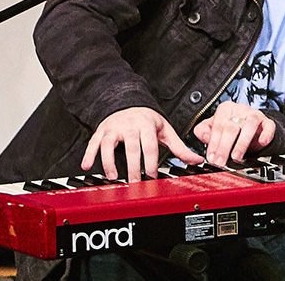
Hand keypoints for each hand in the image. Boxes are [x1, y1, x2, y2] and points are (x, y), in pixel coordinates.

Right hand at [81, 107, 204, 180]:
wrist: (129, 102)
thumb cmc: (148, 120)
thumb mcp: (165, 131)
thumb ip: (180, 147)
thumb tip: (198, 160)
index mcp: (147, 125)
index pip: (149, 145)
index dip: (151, 161)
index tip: (152, 175)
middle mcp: (130, 125)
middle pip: (131, 147)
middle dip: (133, 166)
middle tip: (135, 182)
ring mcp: (114, 127)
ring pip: (109, 144)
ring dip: (109, 161)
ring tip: (113, 177)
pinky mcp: (101, 130)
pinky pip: (93, 142)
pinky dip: (88, 153)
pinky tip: (86, 165)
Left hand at [193, 102, 275, 166]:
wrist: (252, 128)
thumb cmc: (231, 129)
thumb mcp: (213, 128)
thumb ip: (204, 131)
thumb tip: (205, 137)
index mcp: (225, 109)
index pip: (218, 125)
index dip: (214, 143)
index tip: (212, 158)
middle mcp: (240, 109)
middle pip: (231, 127)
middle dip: (224, 147)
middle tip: (221, 162)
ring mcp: (254, 115)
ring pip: (249, 125)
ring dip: (242, 143)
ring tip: (236, 158)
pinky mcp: (267, 122)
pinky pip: (269, 126)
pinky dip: (266, 134)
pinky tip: (262, 142)